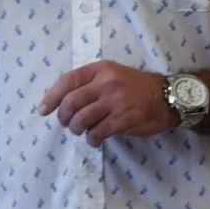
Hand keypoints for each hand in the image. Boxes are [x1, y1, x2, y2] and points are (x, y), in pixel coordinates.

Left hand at [39, 61, 177, 145]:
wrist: (166, 97)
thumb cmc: (135, 87)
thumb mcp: (113, 74)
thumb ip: (90, 82)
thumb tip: (62, 101)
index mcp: (101, 69)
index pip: (67, 81)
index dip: (51, 97)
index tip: (43, 110)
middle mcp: (106, 83)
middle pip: (71, 102)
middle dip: (63, 117)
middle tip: (67, 123)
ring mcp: (115, 101)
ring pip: (81, 119)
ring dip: (77, 129)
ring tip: (82, 131)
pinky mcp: (123, 120)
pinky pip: (97, 133)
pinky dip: (92, 139)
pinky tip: (96, 139)